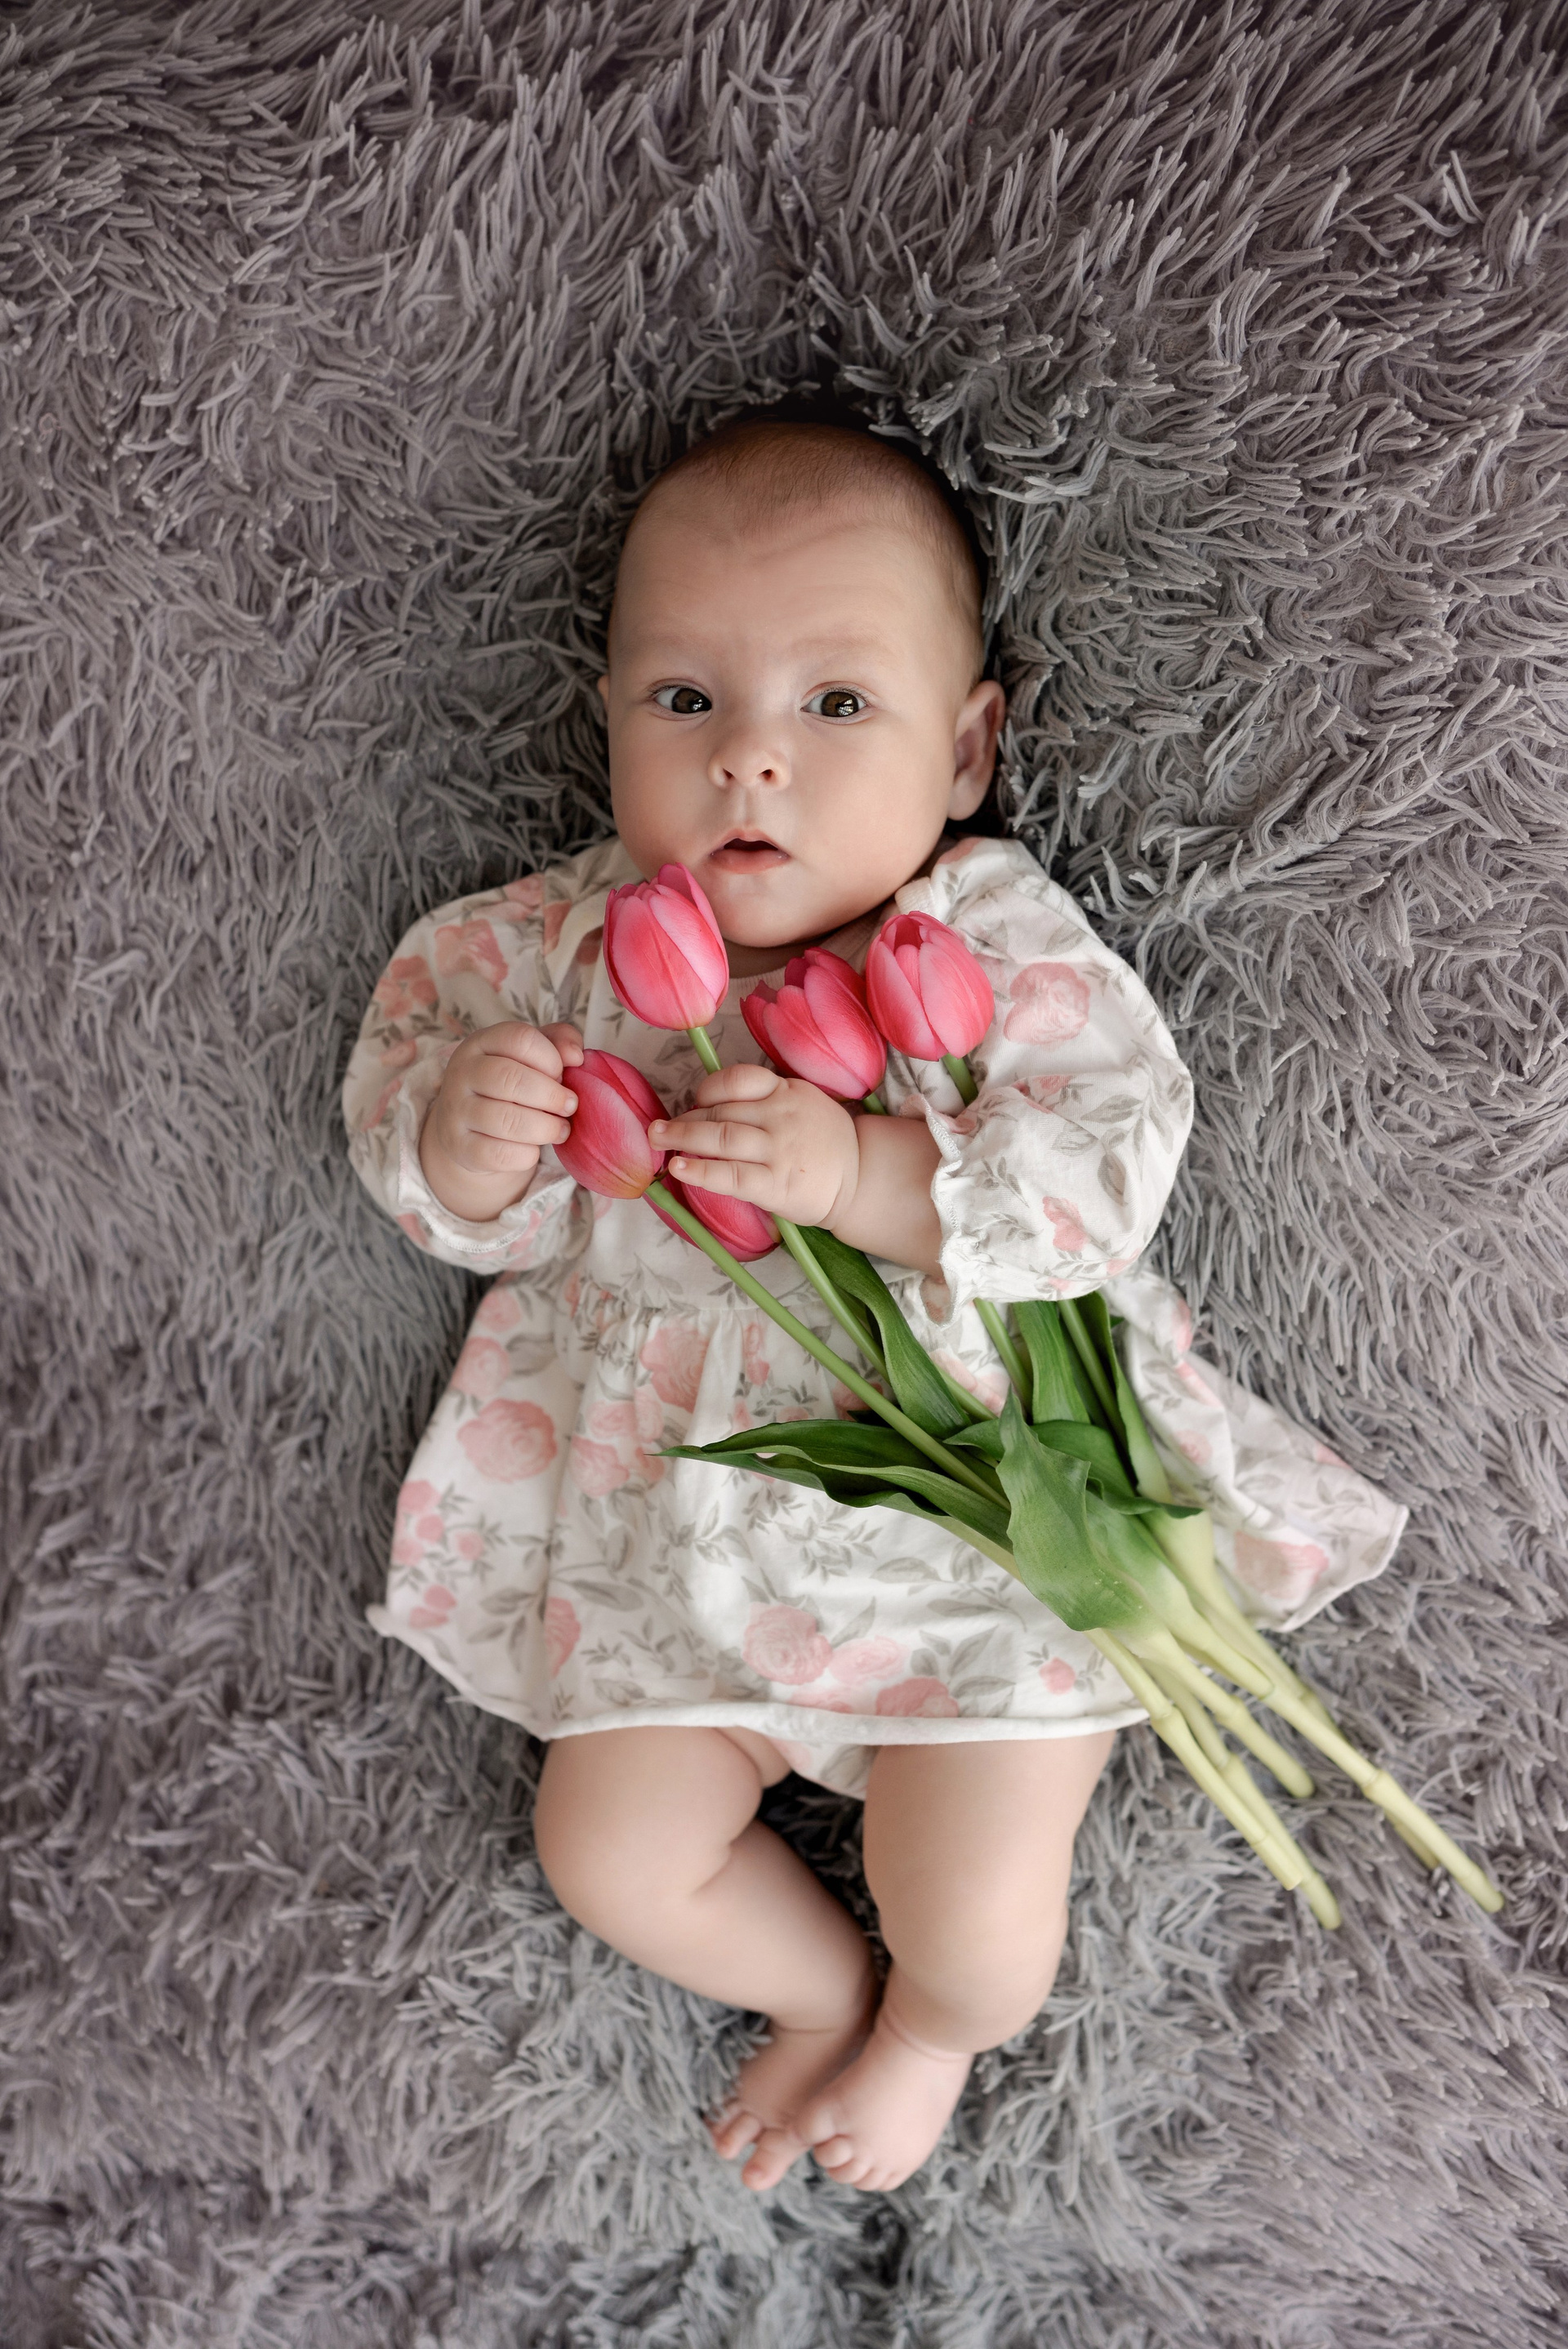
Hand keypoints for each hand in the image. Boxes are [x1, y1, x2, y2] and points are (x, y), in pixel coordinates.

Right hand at [420, 1020, 582, 1220]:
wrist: (468, 1131)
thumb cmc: (510, 1087)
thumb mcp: (531, 1056)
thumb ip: (559, 1042)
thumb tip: (576, 1055)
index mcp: (481, 1043)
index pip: (520, 1039)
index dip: (551, 1058)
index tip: (562, 1075)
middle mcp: (462, 1073)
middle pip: (510, 1078)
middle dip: (551, 1095)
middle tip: (570, 1106)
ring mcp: (457, 1111)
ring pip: (506, 1120)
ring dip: (545, 1128)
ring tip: (561, 1130)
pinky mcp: (461, 1147)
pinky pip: (500, 1154)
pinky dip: (527, 1154)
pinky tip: (534, 1149)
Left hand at [651, 1064, 860, 1229]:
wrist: (861, 1178)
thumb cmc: (824, 1141)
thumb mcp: (803, 1102)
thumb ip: (766, 1098)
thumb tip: (712, 1105)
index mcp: (786, 1091)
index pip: (739, 1080)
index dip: (709, 1089)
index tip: (696, 1101)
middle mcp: (780, 1116)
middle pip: (721, 1111)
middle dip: (685, 1119)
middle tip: (658, 1128)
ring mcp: (778, 1150)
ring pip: (720, 1138)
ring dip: (682, 1138)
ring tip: (657, 1140)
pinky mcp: (775, 1184)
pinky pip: (729, 1175)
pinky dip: (699, 1171)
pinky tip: (678, 1169)